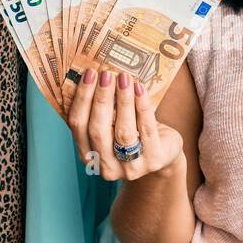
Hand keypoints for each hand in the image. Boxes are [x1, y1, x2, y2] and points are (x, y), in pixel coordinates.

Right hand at [66, 68, 183, 182]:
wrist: (164, 154)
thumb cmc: (133, 133)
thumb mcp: (113, 126)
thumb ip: (101, 110)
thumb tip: (95, 76)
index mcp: (89, 156)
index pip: (78, 126)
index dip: (82, 99)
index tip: (88, 75)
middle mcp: (107, 167)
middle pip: (98, 130)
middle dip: (101, 99)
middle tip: (106, 74)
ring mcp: (131, 168)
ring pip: (123, 131)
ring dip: (122, 101)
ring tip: (124, 78)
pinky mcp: (154, 160)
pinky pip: (146, 129)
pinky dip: (142, 106)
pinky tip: (140, 88)